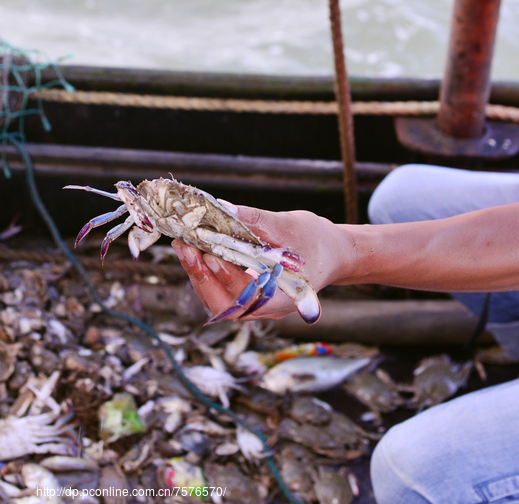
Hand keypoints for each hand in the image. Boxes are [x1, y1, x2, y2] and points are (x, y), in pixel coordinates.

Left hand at [172, 204, 351, 321]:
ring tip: (184, 247)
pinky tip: (195, 252)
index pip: (247, 296)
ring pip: (219, 302)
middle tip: (185, 248)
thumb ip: (256, 220)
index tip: (207, 254)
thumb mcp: (290, 225)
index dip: (224, 277)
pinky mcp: (247, 297)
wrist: (334, 255)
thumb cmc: (316, 241)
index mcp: (283, 298)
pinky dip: (206, 275)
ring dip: (199, 276)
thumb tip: (223, 209)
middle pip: (226, 306)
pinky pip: (222, 293)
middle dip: (202, 278)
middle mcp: (266, 309)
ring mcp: (255, 306)